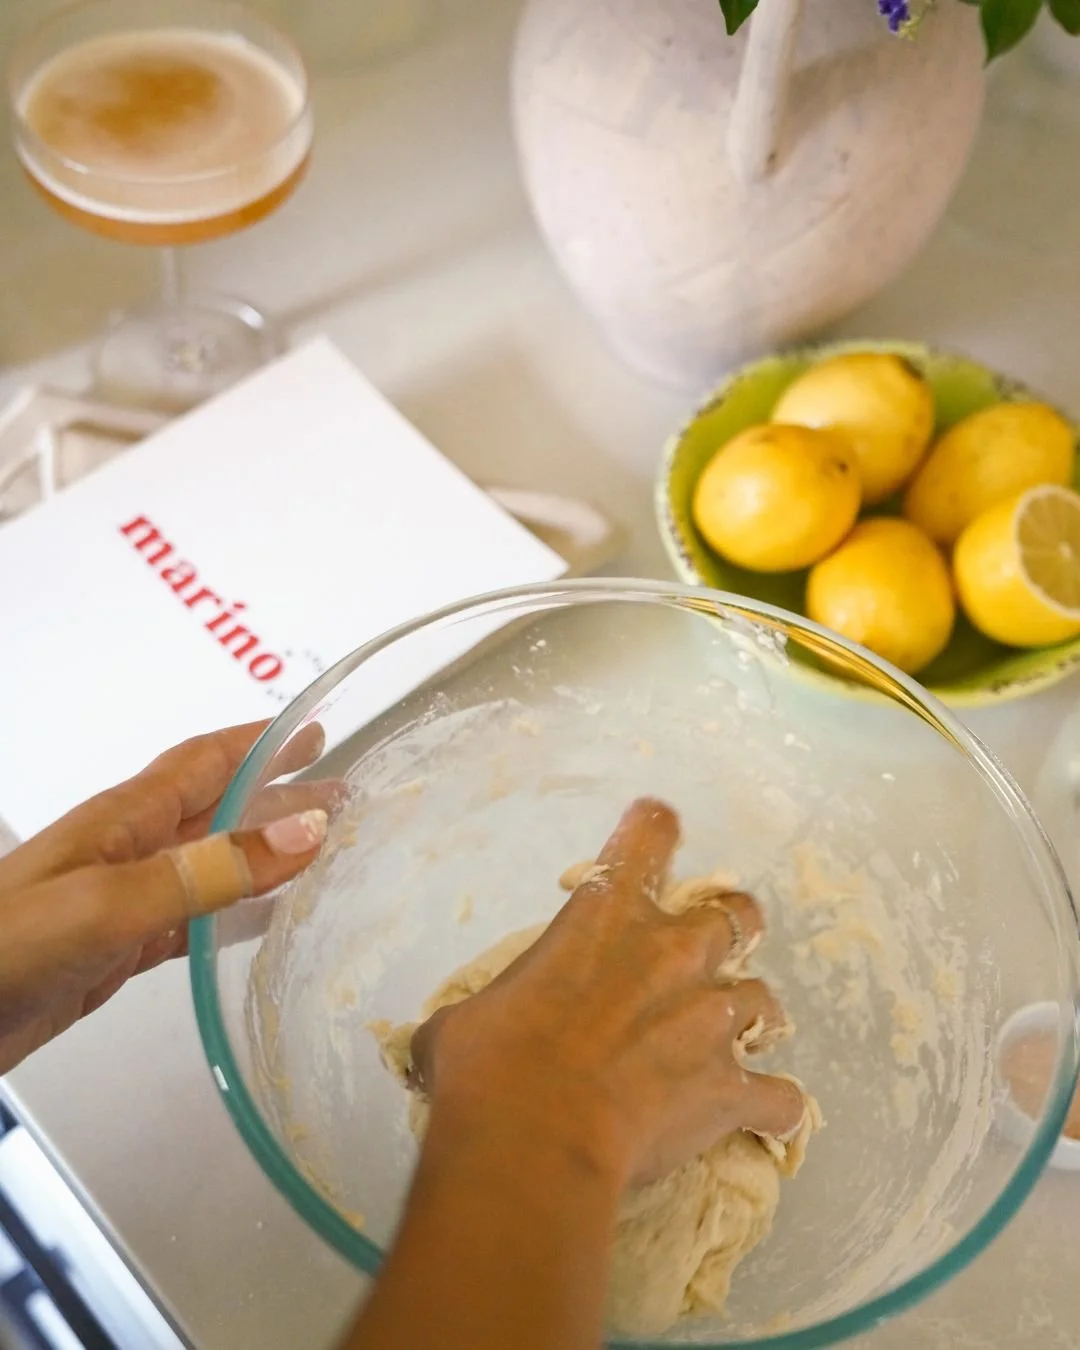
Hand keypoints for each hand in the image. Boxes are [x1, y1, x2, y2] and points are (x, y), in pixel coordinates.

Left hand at [0, 720, 337, 1073]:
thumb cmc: (7, 948)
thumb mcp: (109, 902)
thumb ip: (207, 871)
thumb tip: (307, 831)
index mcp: (125, 820)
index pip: (205, 762)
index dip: (260, 743)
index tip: (317, 730)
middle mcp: (128, 851)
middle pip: (219, 810)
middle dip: (280, 797)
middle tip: (346, 797)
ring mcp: (121, 902)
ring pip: (211, 866)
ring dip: (267, 854)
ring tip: (326, 854)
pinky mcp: (115, 952)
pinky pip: (192, 923)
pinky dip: (236, 917)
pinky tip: (267, 926)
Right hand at [412, 798, 804, 1190]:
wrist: (533, 1136)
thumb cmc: (487, 1066)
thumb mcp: (462, 1023)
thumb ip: (475, 1018)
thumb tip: (438, 1045)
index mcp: (606, 914)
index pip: (648, 834)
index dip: (655, 830)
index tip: (657, 831)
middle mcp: (673, 953)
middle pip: (737, 912)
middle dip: (730, 929)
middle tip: (707, 955)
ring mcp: (711, 1019)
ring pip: (765, 1000)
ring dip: (750, 1019)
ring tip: (733, 1043)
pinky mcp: (730, 1088)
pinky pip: (781, 1099)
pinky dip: (776, 1109)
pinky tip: (770, 1120)